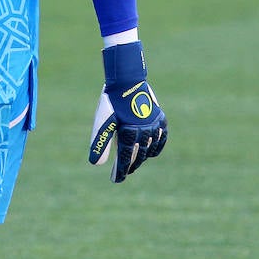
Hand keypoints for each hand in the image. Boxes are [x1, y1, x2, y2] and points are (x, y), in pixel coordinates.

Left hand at [88, 41, 167, 182]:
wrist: (127, 78)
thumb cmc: (112, 99)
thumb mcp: (103, 120)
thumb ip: (101, 142)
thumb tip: (97, 164)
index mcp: (129, 132)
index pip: (125, 159)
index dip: (120, 171)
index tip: (115, 180)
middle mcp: (145, 130)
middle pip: (138, 155)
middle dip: (130, 165)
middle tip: (122, 172)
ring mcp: (154, 124)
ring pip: (150, 148)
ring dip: (142, 157)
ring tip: (134, 162)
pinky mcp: (160, 118)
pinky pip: (162, 137)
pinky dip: (157, 146)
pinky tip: (152, 151)